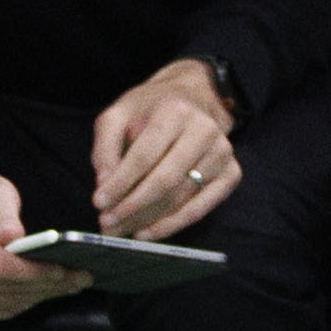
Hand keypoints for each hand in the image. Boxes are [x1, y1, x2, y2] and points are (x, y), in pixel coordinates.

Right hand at [0, 167, 91, 322]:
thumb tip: (13, 237)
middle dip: (43, 286)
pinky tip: (41, 292)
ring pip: (1, 304)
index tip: (61, 269)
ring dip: (37, 297)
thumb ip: (4, 213)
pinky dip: (20, 304)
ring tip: (67, 285)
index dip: (32, 271)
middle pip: (2, 288)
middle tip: (77, 279)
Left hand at [91, 58, 236, 239]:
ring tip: (123, 230)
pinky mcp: (232, 173)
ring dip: (149, 219)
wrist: (195, 99)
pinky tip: (151, 232)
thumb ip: (105, 147)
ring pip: (181, 198)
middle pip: (165, 181)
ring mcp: (222, 154)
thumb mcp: (119, 115)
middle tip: (109, 225)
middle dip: (133, 207)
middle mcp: (204, 131)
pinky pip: (202, 208)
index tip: (98, 203)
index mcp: (175, 111)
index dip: (120, 183)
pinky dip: (174, 224)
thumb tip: (104, 185)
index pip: (143, 156)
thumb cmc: (151, 110)